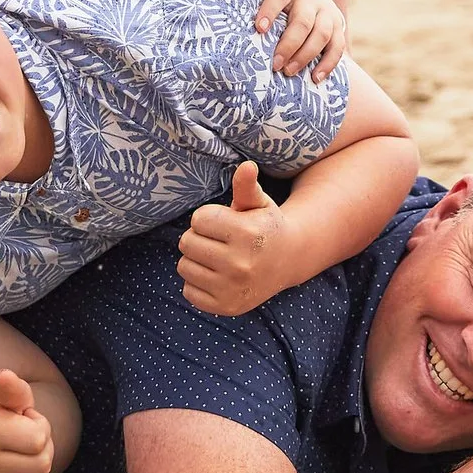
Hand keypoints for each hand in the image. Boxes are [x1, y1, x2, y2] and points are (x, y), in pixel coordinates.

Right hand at [0, 369, 54, 472]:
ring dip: (37, 466)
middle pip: (42, 464)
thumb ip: (12, 387)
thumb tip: (6, 376)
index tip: (24, 418)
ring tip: (21, 450)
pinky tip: (16, 467)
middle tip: (24, 435)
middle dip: (42, 446)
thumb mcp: (1, 391)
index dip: (39, 424)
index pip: (39, 439)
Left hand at [176, 162, 296, 315]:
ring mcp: (232, 289)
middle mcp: (240, 263)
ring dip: (196, 259)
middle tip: (219, 240)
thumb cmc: (265, 226)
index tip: (224, 223)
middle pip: (187, 242)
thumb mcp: (258, 202)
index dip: (208, 218)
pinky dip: (197, 283)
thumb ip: (246, 185)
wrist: (287, 260)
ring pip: (184, 266)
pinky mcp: (225, 307)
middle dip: (199, 237)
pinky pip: (188, 291)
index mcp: (247, 233)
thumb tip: (246, 166)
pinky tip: (216, 276)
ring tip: (217, 257)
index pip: (198, 219)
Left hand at [232, 0, 348, 77]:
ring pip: (321, 35)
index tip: (259, 29)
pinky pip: (338, 47)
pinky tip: (315, 78)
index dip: (270, 10)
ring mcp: (327, 13)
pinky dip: (328, 64)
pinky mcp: (339, 27)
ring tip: (288, 72)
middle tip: (274, 64)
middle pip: (302, 21)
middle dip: (289, 44)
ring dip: (306, 56)